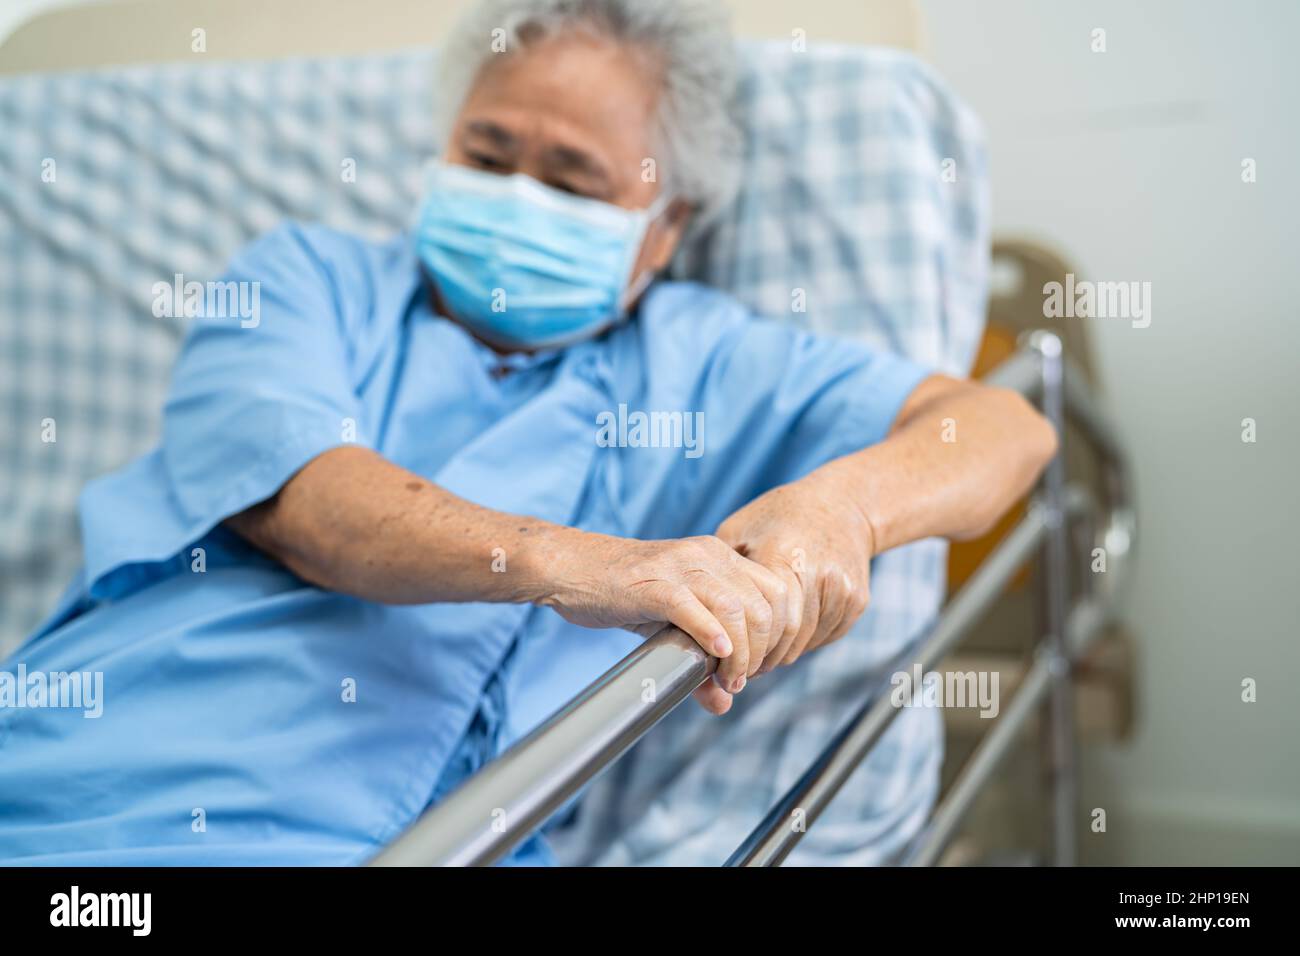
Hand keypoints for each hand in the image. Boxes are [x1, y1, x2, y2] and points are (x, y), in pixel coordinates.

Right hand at [534, 533, 789, 713]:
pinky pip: (693, 607)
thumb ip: (701, 657)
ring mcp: (680, 566)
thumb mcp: (671, 623)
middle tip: (740, 679)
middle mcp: (707, 555)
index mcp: (720, 557)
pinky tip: (716, 655)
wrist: (572, 568)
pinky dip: (711, 634)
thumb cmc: (623, 594)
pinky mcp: (652, 583)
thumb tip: (723, 704)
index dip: (780, 635)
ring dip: (741, 652)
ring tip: (728, 679)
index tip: (760, 667)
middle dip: (762, 651)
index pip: (778, 592)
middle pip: (764, 605)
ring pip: (735, 609)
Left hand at [715, 467, 875, 671]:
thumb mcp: (739, 530)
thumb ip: (720, 572)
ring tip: (760, 653)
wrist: (842, 504)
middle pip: (787, 637)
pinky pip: (825, 637)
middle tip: (741, 668)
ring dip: (781, 653)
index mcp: (783, 555)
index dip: (745, 646)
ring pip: (806, 642)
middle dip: (762, 658)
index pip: (765, 620)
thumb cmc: (779, 515)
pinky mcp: (857, 600)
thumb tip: (696, 616)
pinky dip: (804, 642)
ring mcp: (842, 589)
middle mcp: (818, 574)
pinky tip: (788, 634)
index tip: (727, 660)